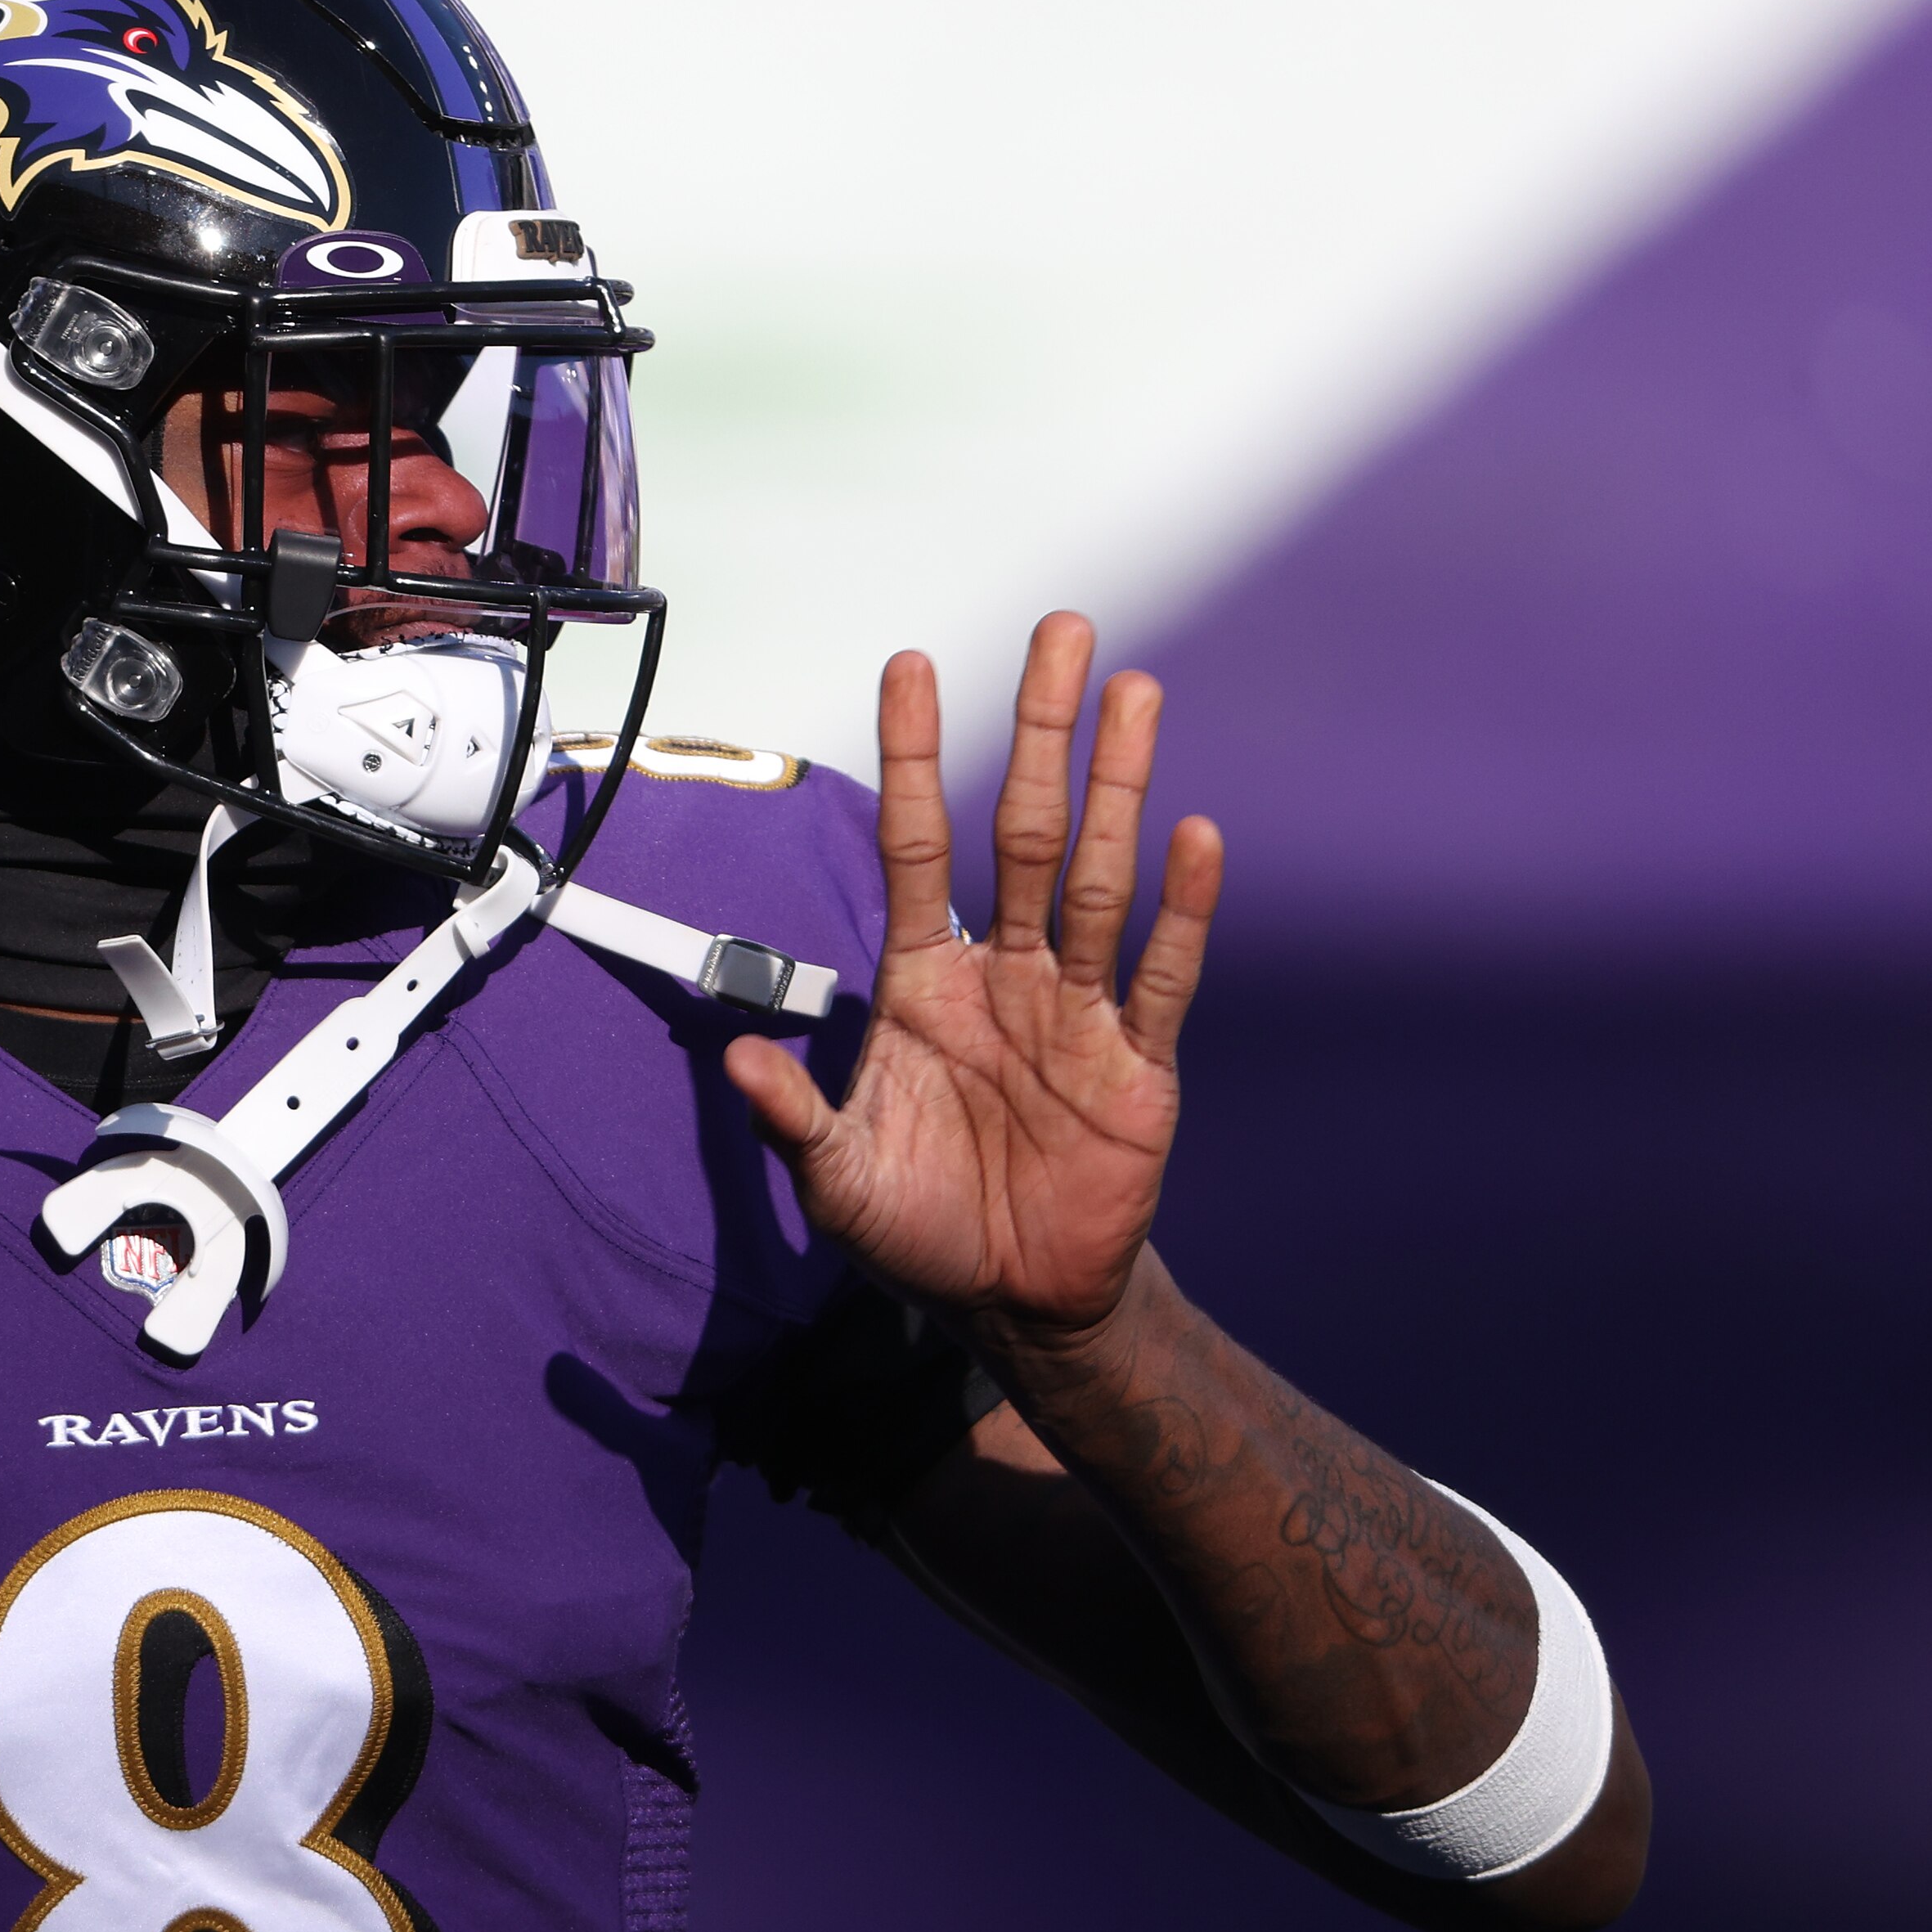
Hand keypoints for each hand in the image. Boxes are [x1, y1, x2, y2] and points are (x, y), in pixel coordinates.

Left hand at [720, 612, 1221, 1341]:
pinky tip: (1194, 836)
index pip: (919, 846)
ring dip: (1121, 786)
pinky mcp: (1138, 1066)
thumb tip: (736, 1057)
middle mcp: (1007, 975)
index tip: (912, 664)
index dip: (917, 760)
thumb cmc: (919, 1227)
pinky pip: (1160, 977)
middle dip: (1041, 731)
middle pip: (1027, 830)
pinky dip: (1181, 912)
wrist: (1011, 1301)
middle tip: (1063, 630)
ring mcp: (1078, 1012)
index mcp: (926, 984)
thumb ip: (792, 1114)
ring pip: (1102, 878)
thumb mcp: (836, 1177)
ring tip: (1135, 693)